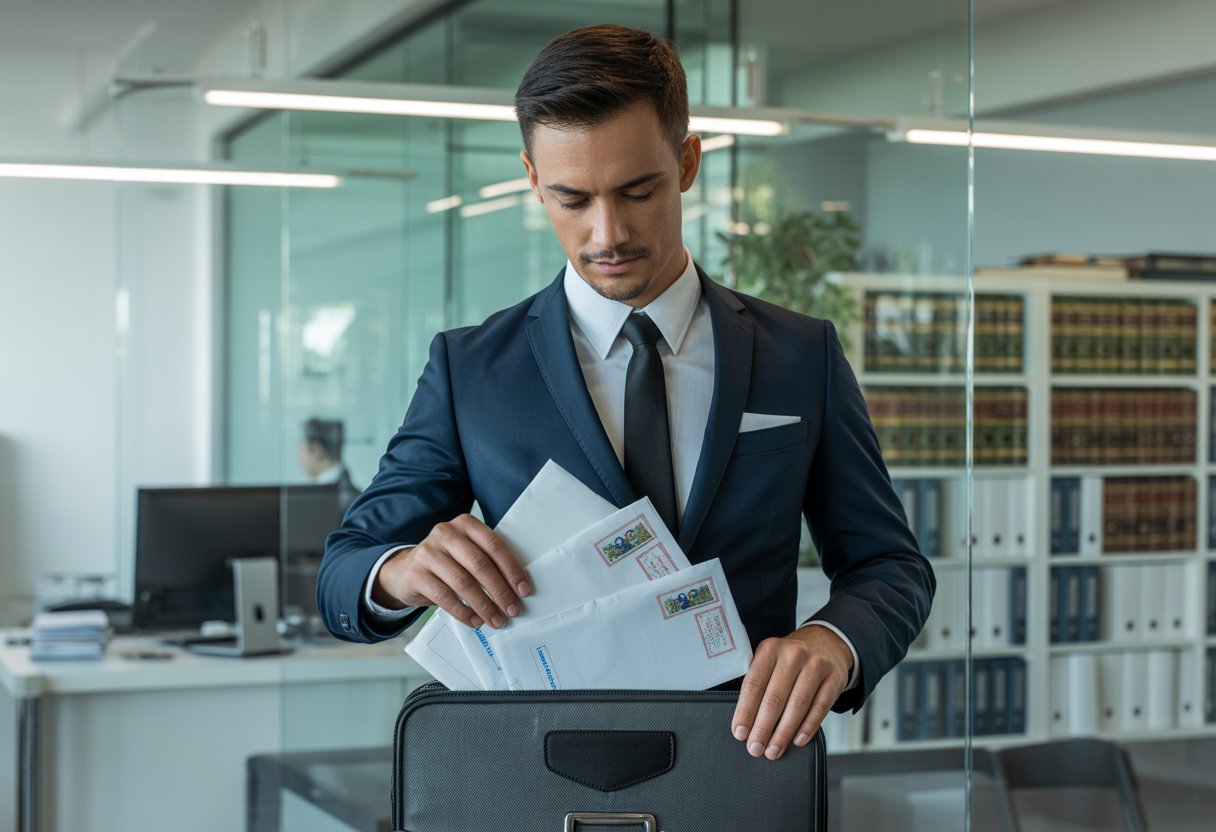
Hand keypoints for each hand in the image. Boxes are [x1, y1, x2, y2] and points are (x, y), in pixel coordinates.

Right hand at [372, 514, 531, 629]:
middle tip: (513, 610)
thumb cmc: (447, 563)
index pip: (494, 545)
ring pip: (463, 582)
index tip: (524, 591)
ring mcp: (428, 552)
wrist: (405, 571)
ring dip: (484, 605)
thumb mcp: (466, 552)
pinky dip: (463, 612)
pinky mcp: (416, 573)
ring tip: (496, 620)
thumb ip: (487, 560)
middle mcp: (446, 533)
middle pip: (480, 564)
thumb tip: (517, 589)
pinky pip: (444, 596)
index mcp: (465, 524)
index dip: (512, 569)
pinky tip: (475, 621)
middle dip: (500, 591)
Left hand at [731, 626, 852, 759]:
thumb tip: (744, 720)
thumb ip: (758, 681)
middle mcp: (793, 655)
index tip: (740, 733)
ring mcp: (816, 666)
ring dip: (783, 733)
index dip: (745, 712)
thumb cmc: (790, 658)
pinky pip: (820, 708)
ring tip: (773, 750)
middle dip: (763, 728)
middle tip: (755, 748)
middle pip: (774, 698)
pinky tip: (797, 741)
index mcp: (771, 649)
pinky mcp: (834, 679)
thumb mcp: (770, 658)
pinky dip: (807, 727)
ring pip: (797, 705)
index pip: (754, 684)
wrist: (827, 642)